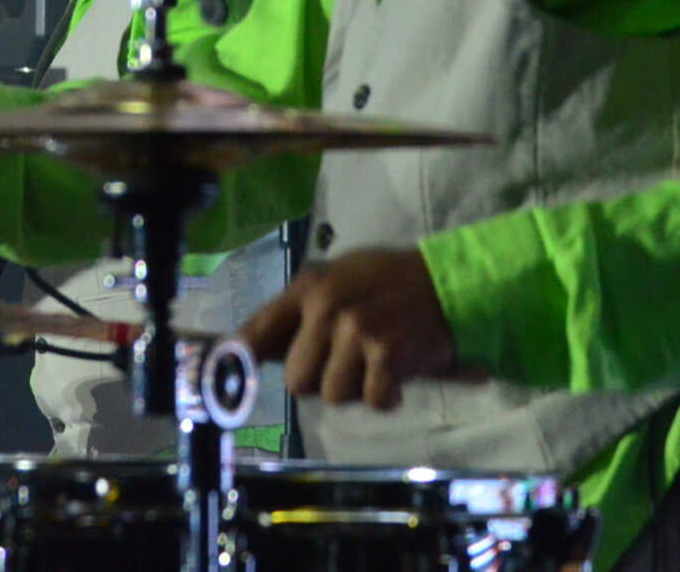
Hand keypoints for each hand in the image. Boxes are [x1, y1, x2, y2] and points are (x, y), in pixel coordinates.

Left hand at [240, 247, 458, 410]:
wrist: (449, 282)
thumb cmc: (389, 282)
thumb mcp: (340, 278)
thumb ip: (302, 310)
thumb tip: (256, 351)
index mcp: (310, 288)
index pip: (258, 331)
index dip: (241, 361)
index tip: (230, 379)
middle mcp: (327, 308)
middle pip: (296, 380)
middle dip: (320, 380)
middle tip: (347, 362)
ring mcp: (356, 332)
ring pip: (333, 395)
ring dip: (356, 388)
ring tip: (375, 363)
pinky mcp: (386, 355)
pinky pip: (372, 401)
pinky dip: (387, 396)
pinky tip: (398, 374)